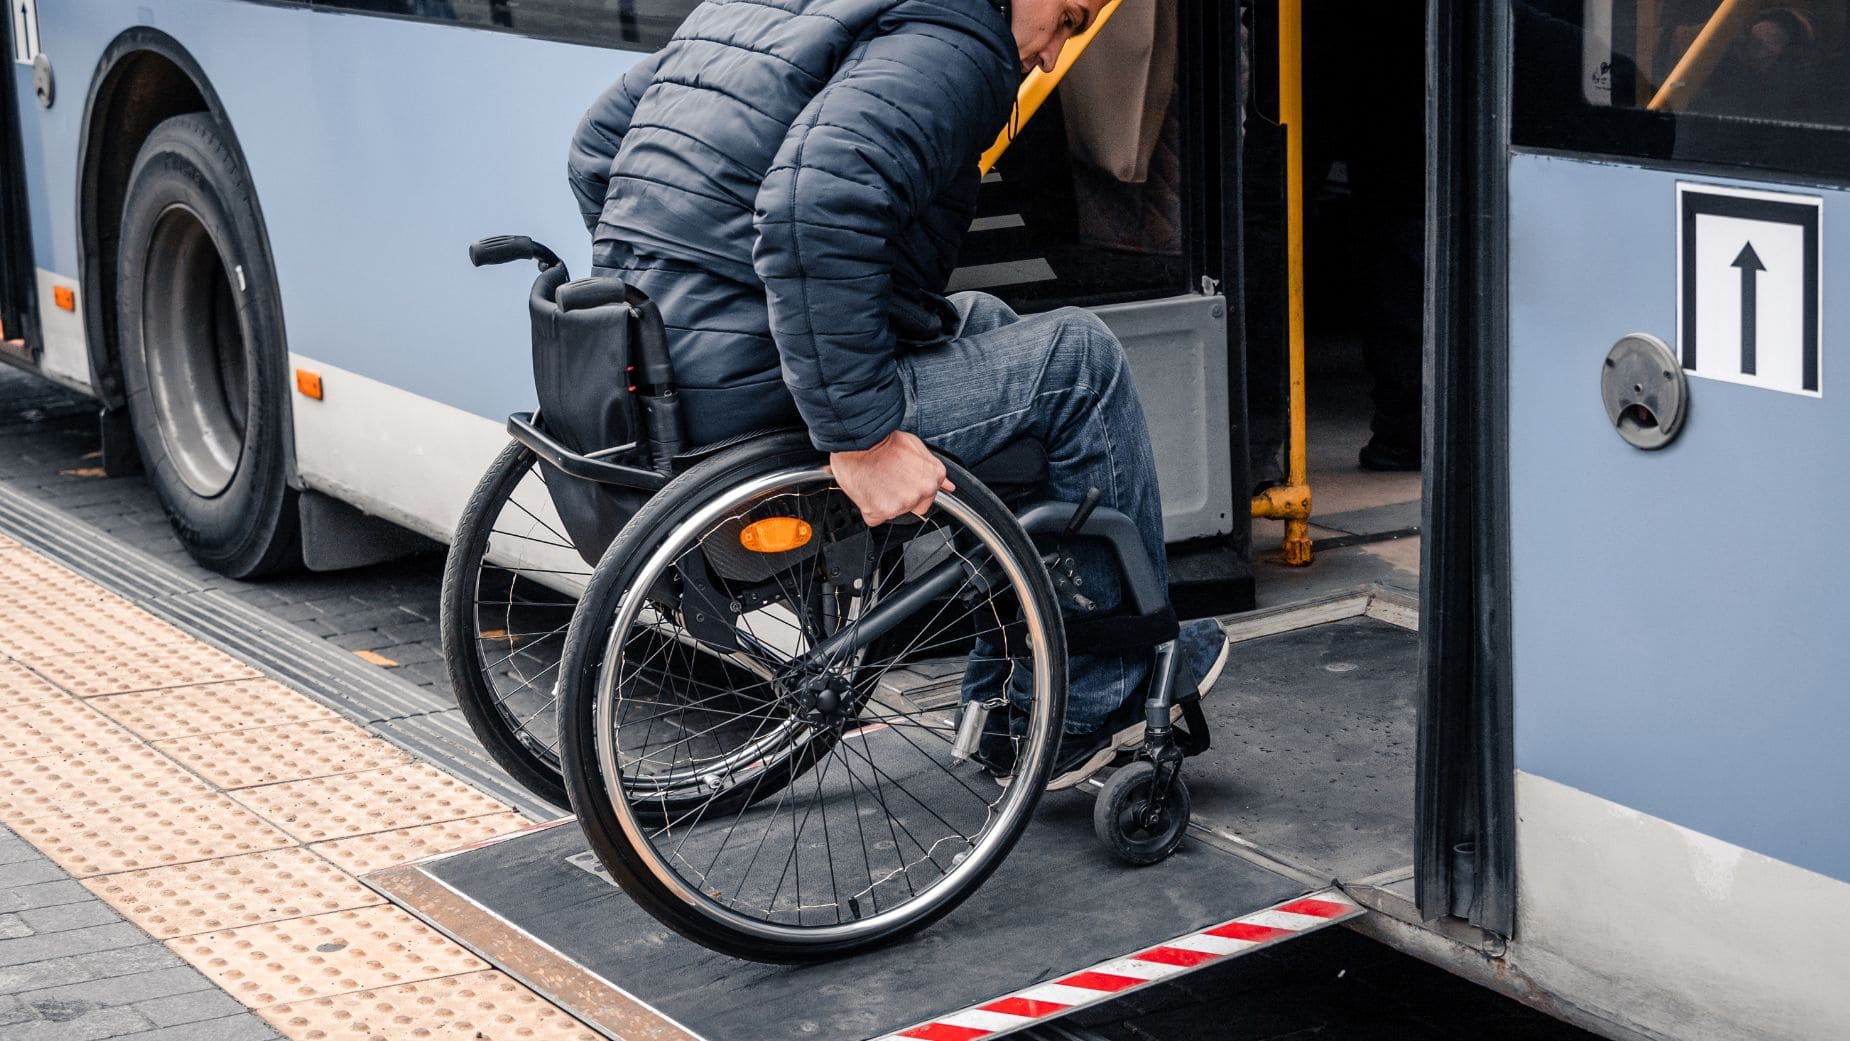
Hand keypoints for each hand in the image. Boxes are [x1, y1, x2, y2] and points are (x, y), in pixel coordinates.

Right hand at [828, 431, 955, 526]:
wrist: (861, 443)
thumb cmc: (885, 442)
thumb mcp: (917, 447)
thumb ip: (933, 469)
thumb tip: (948, 486)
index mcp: (932, 479)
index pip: (928, 496)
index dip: (913, 488)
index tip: (904, 481)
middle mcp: (919, 494)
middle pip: (913, 506)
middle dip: (902, 497)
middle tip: (889, 480)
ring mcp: (900, 505)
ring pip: (894, 512)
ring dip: (886, 502)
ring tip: (877, 481)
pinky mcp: (880, 512)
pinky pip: (875, 517)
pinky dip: (870, 508)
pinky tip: (869, 491)